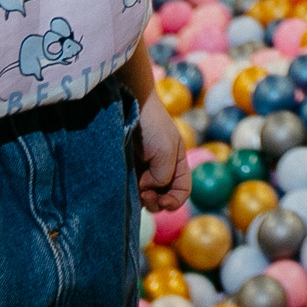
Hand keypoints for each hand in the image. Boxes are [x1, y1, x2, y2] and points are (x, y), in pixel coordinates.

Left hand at [130, 93, 191, 212]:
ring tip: (134, 188)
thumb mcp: (167, 152)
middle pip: (163, 198)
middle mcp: (161, 169)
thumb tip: (147, 188)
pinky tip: (125, 187)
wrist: (128, 104)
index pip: (182, 192)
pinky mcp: (126, 169)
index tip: (163, 202)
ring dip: (141, 199)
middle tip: (143, 193)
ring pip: (145, 196)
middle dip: (156, 202)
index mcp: (177, 164)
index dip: (175, 201)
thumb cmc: (152, 125)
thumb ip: (163, 176)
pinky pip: (129, 189)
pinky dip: (128, 193)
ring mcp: (143, 170)